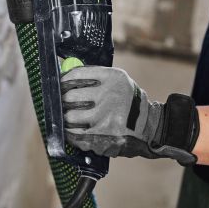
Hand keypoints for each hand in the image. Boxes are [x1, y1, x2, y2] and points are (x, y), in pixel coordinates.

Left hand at [61, 65, 199, 165]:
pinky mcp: (105, 136)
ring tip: (66, 118)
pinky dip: (70, 134)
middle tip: (61, 104)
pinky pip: (77, 136)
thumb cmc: (127, 100)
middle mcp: (109, 95)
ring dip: (65, 119)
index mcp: (112, 77)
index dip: (62, 81)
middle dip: (62, 102)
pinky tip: (71, 131)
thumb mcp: (118, 80)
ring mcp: (106, 117)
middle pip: (70, 97)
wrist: (150, 126)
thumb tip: (63, 70)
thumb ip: (94, 75)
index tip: (57, 84)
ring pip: (70, 118)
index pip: (76, 75)